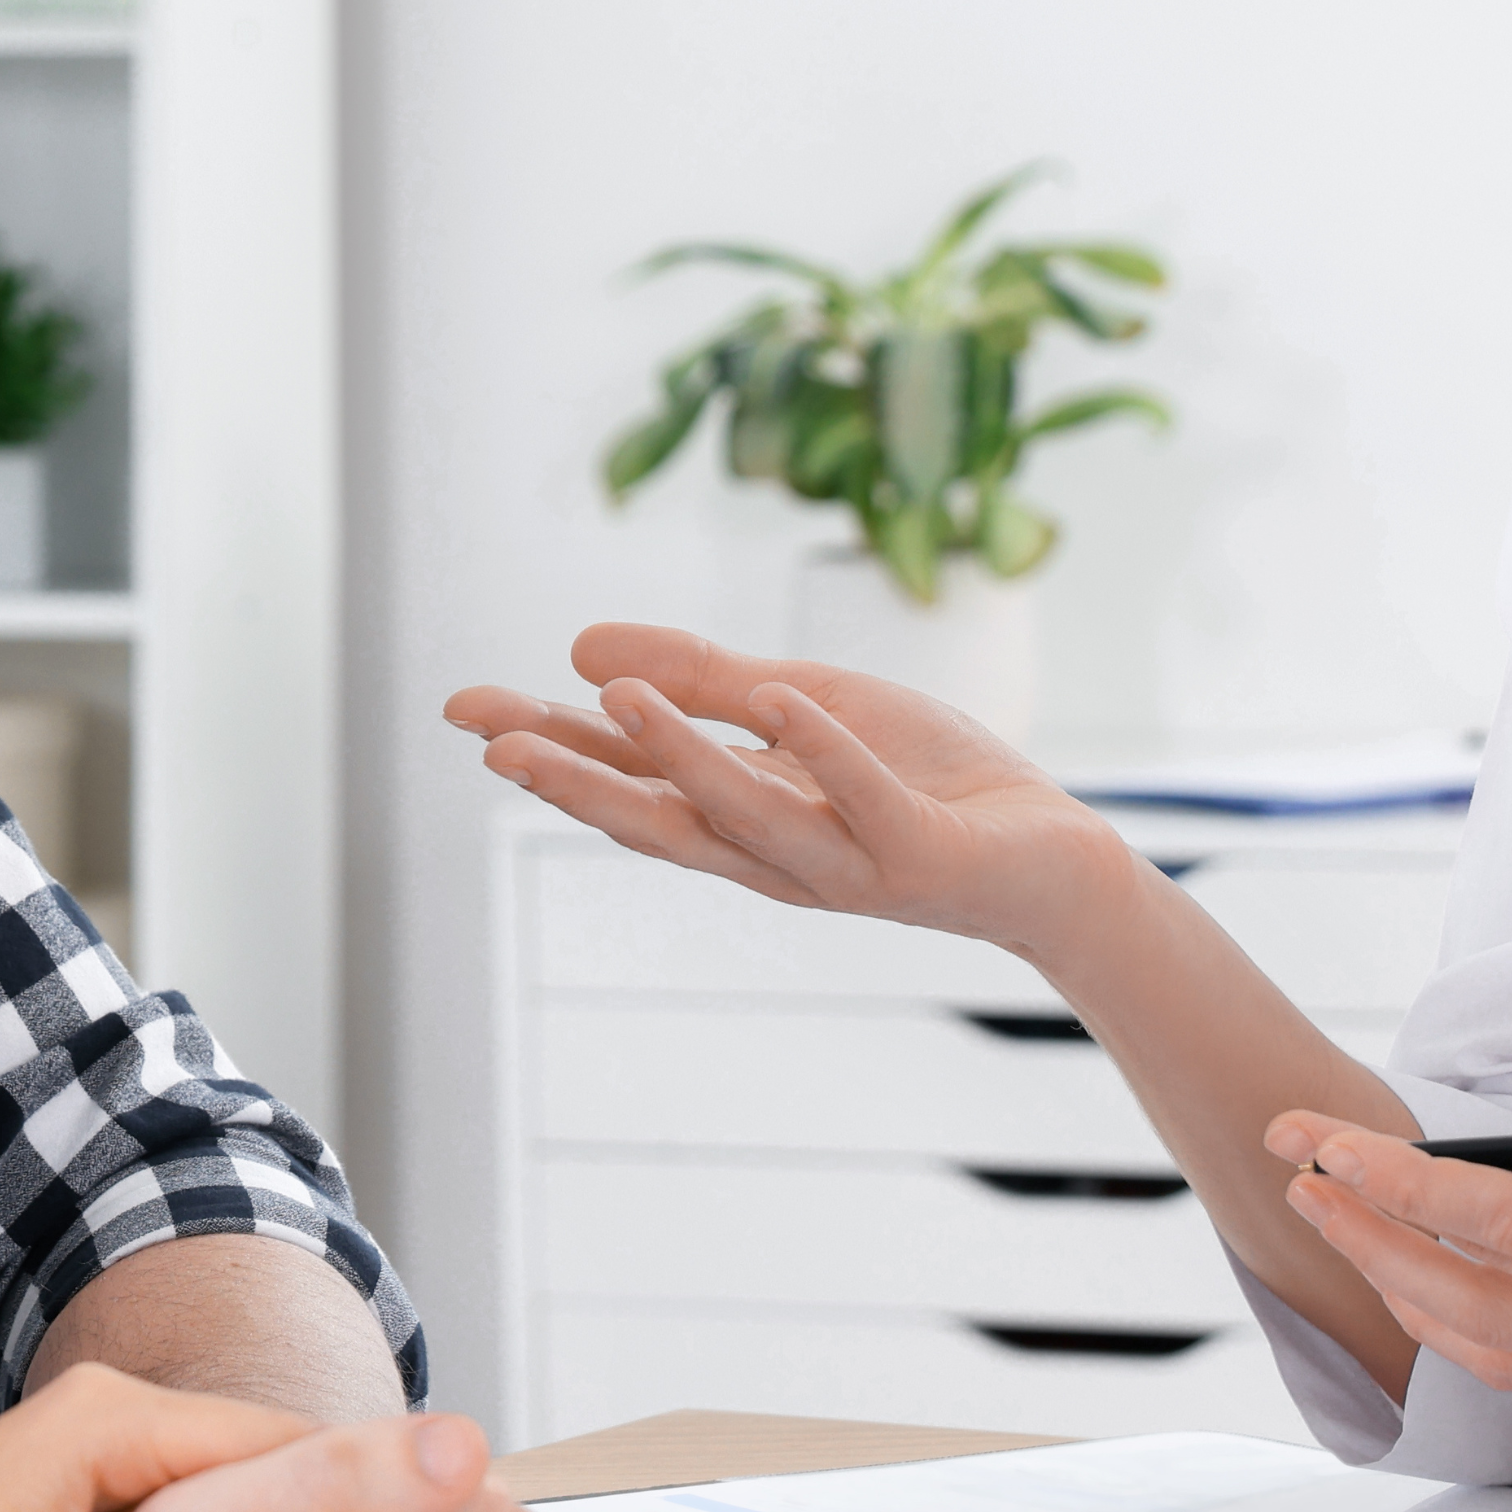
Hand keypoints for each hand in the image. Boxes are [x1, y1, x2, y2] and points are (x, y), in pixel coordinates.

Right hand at [446, 622, 1136, 961]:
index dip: (544, 743)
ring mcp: (845, 861)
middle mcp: (774, 852)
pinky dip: (823, 754)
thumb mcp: (804, 706)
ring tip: (621, 695)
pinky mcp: (918, 857)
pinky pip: (864, 801)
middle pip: (659, 822)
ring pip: (749, 818)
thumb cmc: (923, 778)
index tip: (461, 708)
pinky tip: (780, 700)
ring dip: (684, 758)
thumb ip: (706, 681)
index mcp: (737, 813)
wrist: (1049, 857)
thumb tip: (581, 651)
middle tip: (495, 745)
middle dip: (576, 783)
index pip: (626, 776)